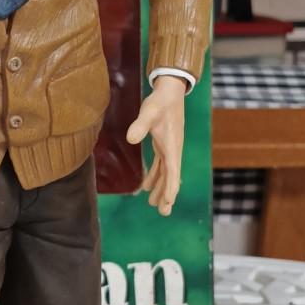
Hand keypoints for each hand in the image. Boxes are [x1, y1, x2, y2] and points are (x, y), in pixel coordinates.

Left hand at [127, 75, 185, 216]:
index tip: (169, 202)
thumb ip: (140, 125)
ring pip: (166, 173)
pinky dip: (155, 176)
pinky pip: (161, 165)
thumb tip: (130, 139)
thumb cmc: (160, 101)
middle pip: (171, 177)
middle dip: (167, 195)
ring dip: (161, 188)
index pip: (173, 171)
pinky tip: (146, 186)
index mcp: (172, 146)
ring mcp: (169, 148)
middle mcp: (173, 150)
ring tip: (154, 205)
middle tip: (164, 213)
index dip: (171, 188)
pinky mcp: (164, 144)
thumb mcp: (149, 111)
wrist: (169, 91)